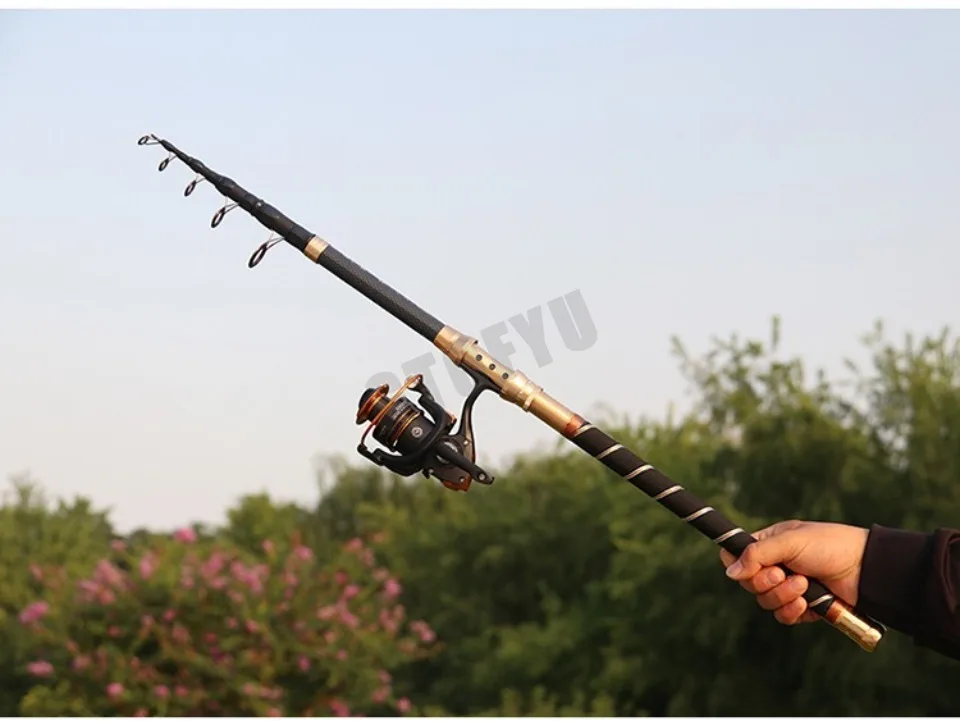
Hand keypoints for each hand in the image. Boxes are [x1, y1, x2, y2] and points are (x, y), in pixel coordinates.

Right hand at [719, 520, 868, 624]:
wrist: (867, 569)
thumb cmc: (830, 546)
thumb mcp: (791, 541)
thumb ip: (757, 554)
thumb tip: (730, 572)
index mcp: (769, 544)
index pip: (736, 556)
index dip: (739, 565)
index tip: (752, 567)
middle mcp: (776, 565)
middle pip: (749, 584)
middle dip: (765, 582)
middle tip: (783, 574)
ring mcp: (789, 587)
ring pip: (765, 601)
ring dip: (782, 596)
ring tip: (804, 585)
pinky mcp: (803, 607)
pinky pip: (783, 616)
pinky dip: (791, 612)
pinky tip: (805, 604)